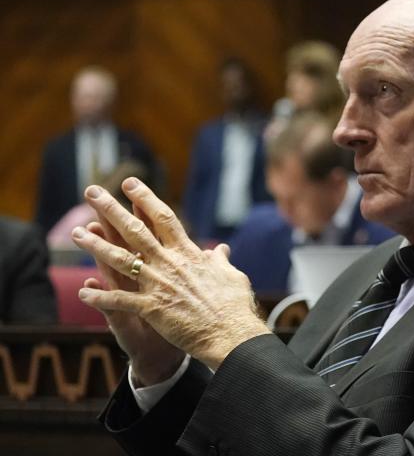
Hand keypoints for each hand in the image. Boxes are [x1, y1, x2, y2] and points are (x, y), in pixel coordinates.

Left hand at [73, 178, 270, 370]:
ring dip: (96, 247)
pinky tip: (84, 293)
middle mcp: (170, 263)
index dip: (145, 199)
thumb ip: (220, 261)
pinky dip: (101, 298)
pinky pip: (121, 301)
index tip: (129, 184)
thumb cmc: (234, 305)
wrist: (231, 333)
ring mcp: (159, 285)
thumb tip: (221, 250)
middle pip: (136, 231)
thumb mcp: (232, 275)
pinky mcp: (152, 308)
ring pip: (121, 260)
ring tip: (76, 233)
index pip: (163, 218)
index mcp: (189, 253)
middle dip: (111, 210)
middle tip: (92, 193)